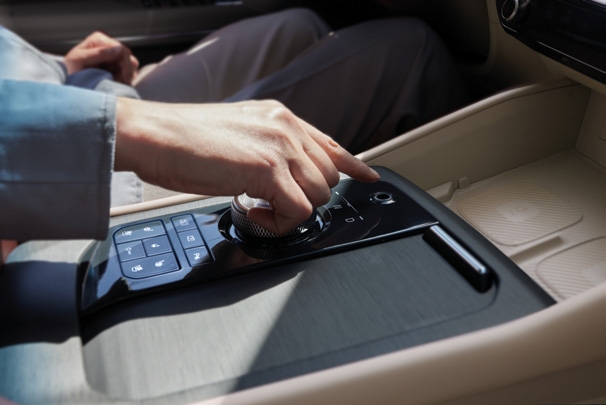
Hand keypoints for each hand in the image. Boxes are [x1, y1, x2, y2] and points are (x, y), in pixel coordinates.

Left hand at [64, 31, 138, 84]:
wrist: (66, 82)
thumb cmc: (68, 71)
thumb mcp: (80, 61)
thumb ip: (100, 54)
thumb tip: (120, 49)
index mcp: (99, 40)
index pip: (122, 50)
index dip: (124, 66)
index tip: (120, 80)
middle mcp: (107, 45)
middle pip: (129, 59)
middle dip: (125, 73)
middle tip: (118, 85)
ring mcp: (112, 56)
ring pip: (130, 67)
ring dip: (125, 78)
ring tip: (114, 85)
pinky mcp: (115, 66)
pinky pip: (128, 73)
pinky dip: (124, 80)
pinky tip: (115, 84)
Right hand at [115, 98, 379, 233]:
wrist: (154, 135)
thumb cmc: (184, 139)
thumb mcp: (238, 134)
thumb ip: (268, 148)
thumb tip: (282, 175)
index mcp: (280, 117)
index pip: (330, 144)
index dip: (352, 164)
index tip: (367, 176)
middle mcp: (287, 127)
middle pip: (328, 177)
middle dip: (304, 197)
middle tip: (270, 202)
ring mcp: (280, 147)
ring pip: (318, 196)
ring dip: (290, 211)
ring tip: (256, 206)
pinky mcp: (268, 169)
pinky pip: (298, 211)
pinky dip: (279, 222)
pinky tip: (251, 212)